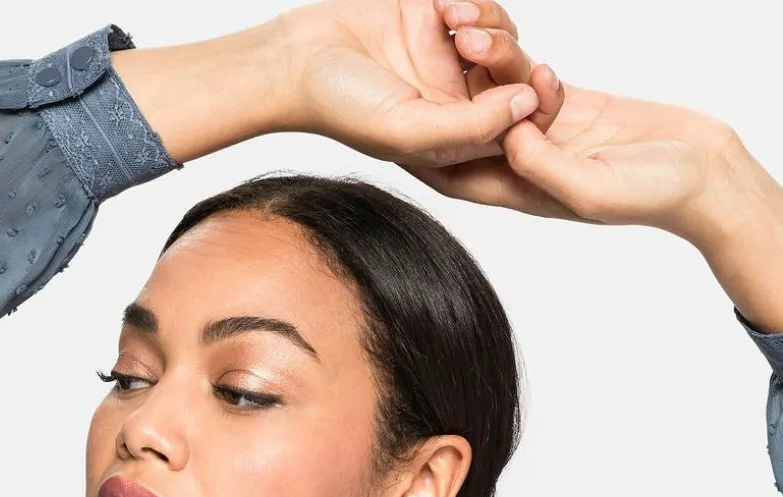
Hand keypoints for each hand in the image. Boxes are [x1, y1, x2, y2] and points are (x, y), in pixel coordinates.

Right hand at [276, 0, 561, 166]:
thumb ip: (472, 125)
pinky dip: (473, 2)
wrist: (297, 57)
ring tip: (455, 18)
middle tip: (474, 43)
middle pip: (516, 81)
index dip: (539, 111)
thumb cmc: (341, 106)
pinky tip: (442, 5)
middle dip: (509, 58)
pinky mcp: (436, 19)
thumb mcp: (409, 130)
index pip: (516, 132)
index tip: (540, 85)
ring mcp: (447, 60)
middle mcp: (455, 103)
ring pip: (503, 39)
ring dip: (491, 23)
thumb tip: (529, 104)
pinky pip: (480, 7)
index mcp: (453, 142)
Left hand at [402, 1, 738, 234]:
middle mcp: (524, 166)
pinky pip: (527, 76)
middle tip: (429, 37)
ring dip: (480, 57)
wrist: (702, 173)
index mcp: (520, 191)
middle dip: (445, 85)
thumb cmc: (653, 193)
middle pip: (468, 124)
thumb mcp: (592, 187)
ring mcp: (545, 135)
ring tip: (460, 16)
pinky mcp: (568, 108)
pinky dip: (512, 52)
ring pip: (497, 92)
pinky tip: (494, 21)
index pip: (453, 171)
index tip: (386, 114)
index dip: (417, 145)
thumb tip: (506, 139)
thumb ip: (544, 166)